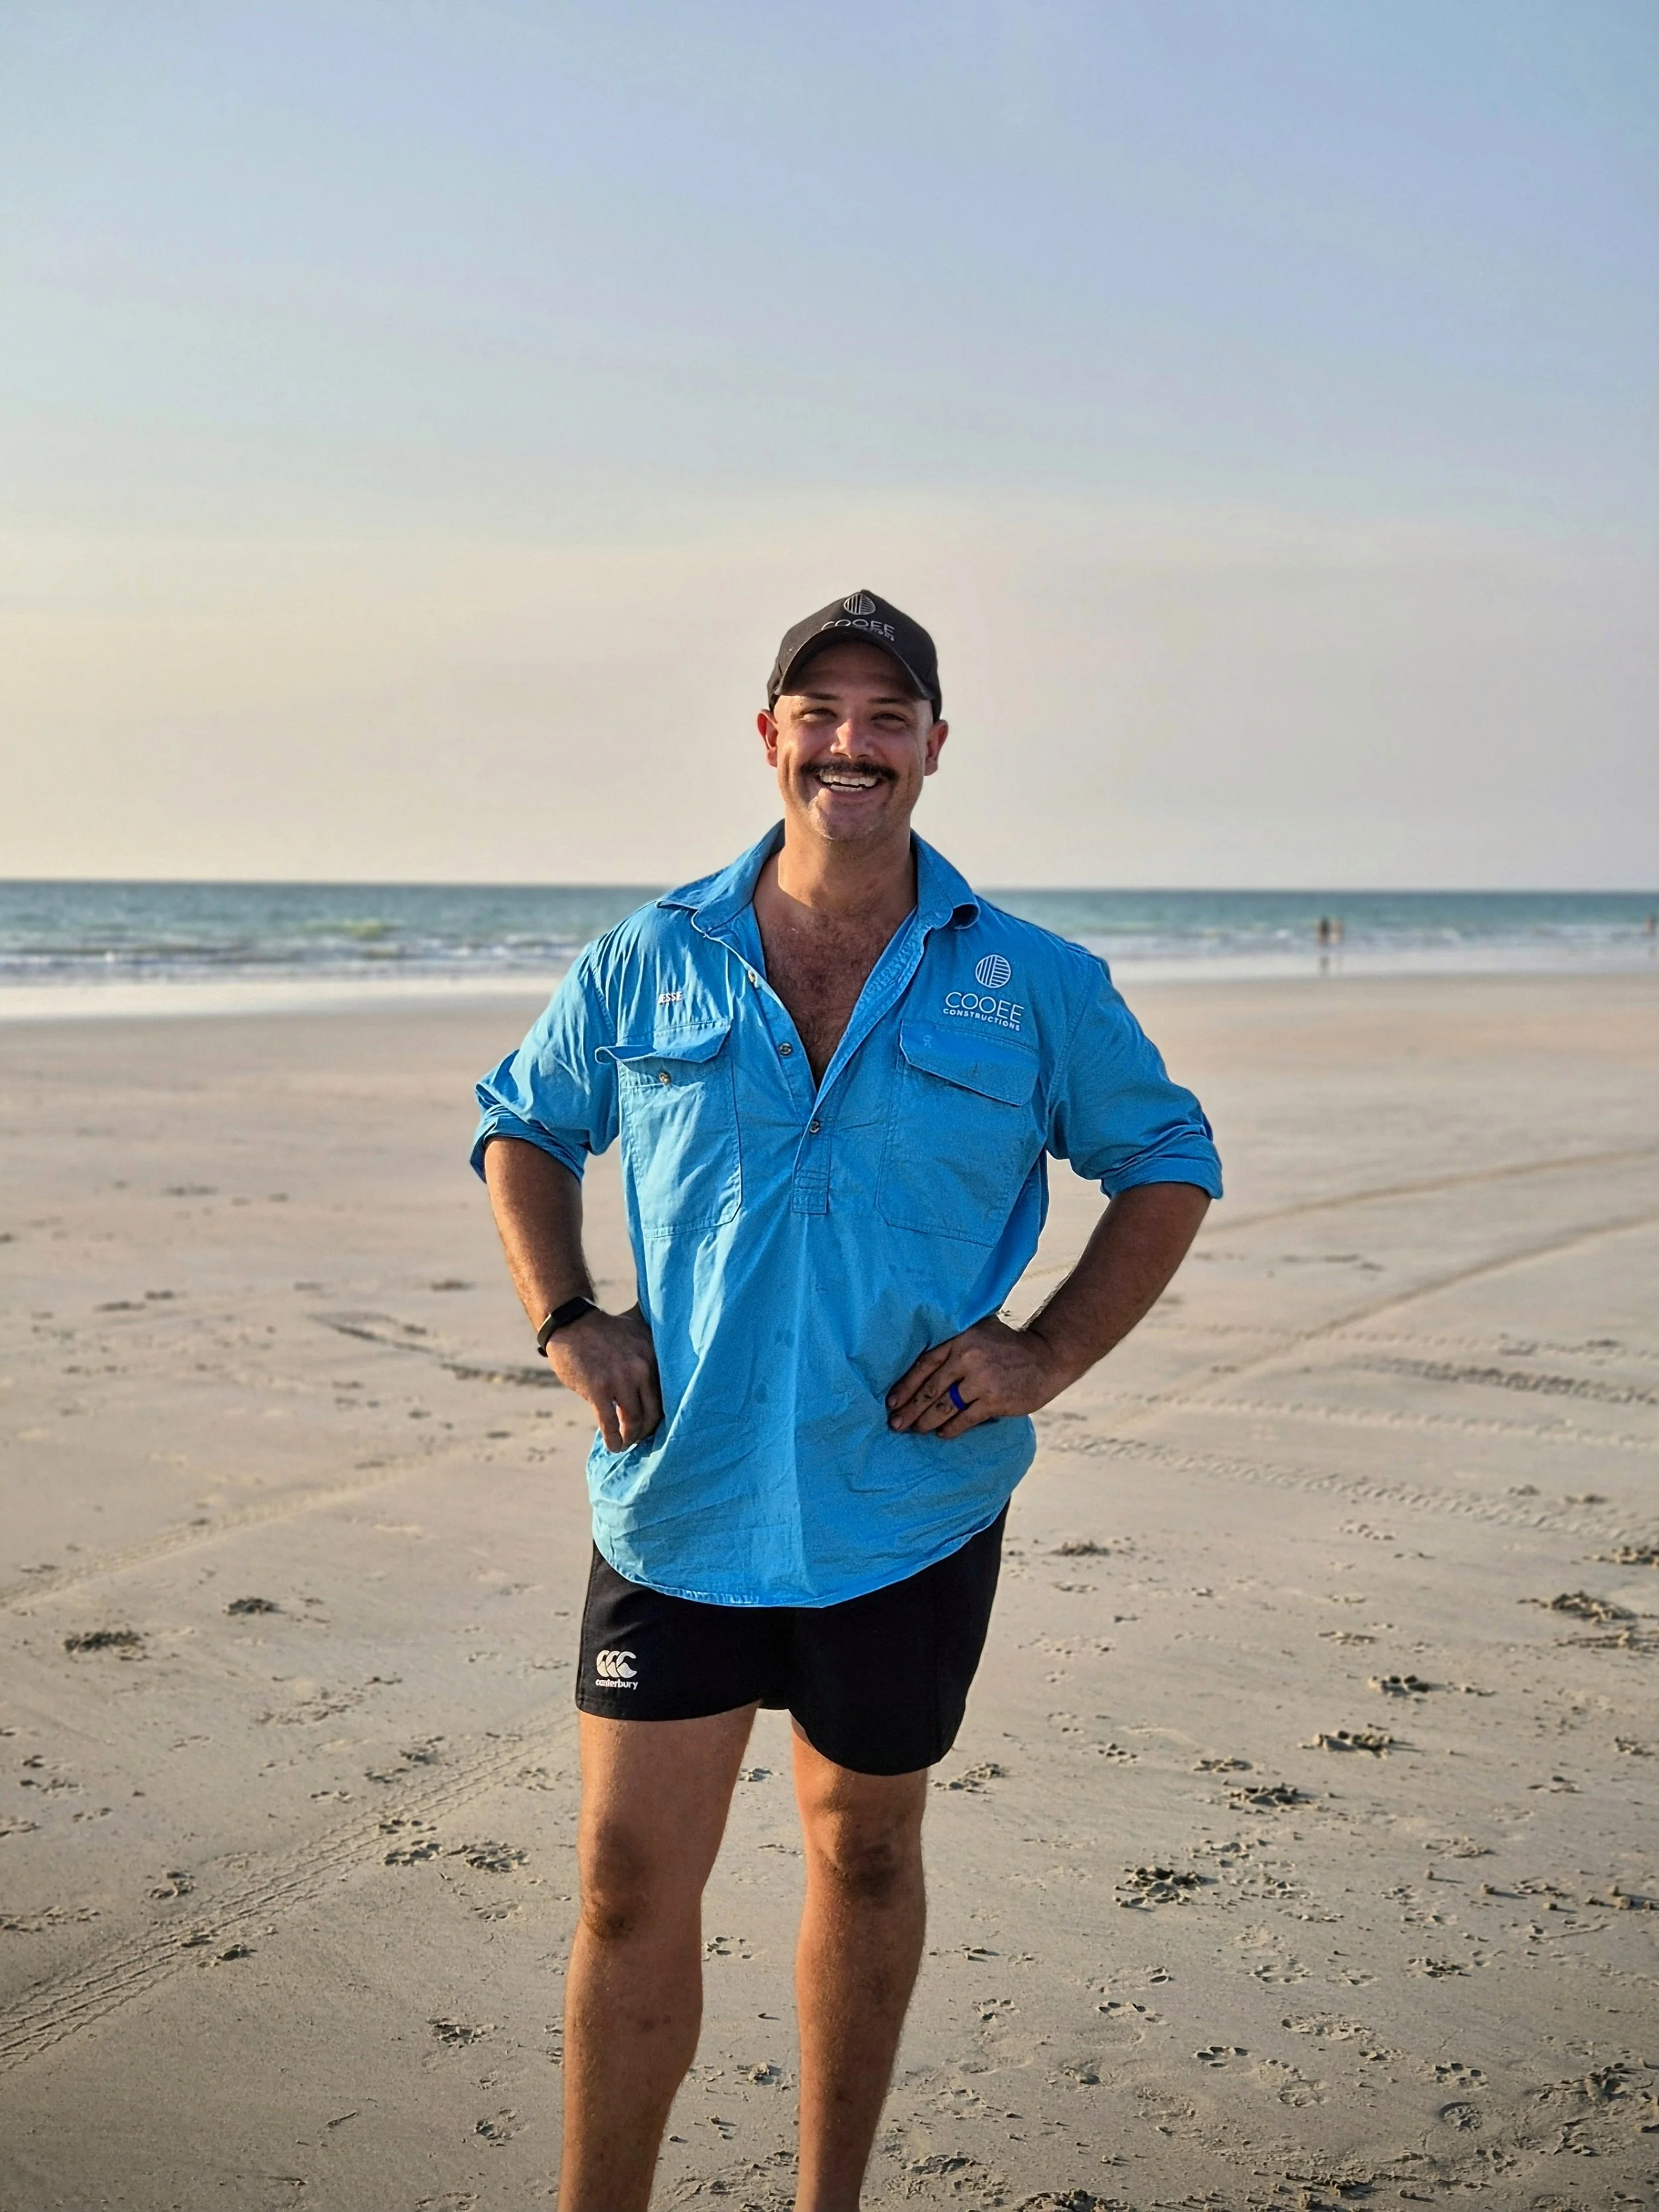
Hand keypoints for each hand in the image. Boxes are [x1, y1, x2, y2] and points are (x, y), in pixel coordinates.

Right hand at [545, 1303, 661, 1451]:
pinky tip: (613, 1445)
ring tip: (626, 1443)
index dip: (660, 1413)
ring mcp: (620, 1379)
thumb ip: (651, 1353)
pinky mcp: (598, 1389)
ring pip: (634, 1421)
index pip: (666, 1394)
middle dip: (646, 1430)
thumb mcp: (636, 1331)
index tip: (654, 1424)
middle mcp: (641, 1367)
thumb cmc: (604, 1332)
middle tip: (640, 1438)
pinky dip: (614, 1439)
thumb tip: (667, 1379)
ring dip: (631, 1437)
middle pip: (653, 1412)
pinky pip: (610, 1424)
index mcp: (653, 1355)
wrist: (571, 1323)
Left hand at [885, 1315, 1071, 1440]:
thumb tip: (922, 1365)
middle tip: (895, 1424)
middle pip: (930, 1390)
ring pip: (944, 1407)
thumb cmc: (1010, 1345)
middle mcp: (968, 1358)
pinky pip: (964, 1419)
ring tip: (914, 1430)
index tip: (891, 1402)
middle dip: (909, 1409)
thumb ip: (955, 1344)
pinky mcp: (995, 1400)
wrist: (1047, 1357)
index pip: (924, 1365)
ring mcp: (982, 1381)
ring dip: (926, 1422)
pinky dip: (950, 1429)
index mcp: (960, 1340)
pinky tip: (941, 1434)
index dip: (905, 1386)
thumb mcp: (980, 1332)